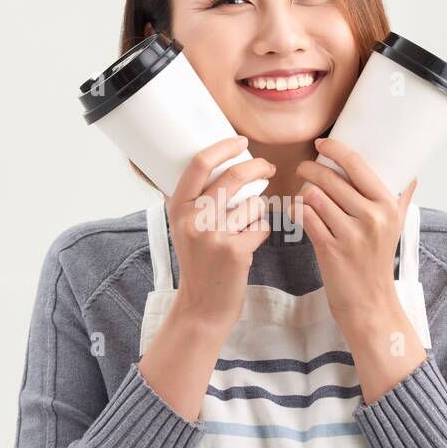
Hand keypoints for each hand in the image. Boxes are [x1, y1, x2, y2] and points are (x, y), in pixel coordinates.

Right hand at [166, 135, 275, 333]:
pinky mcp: (235, 251)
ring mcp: (213, 235)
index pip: (200, 164)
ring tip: (244, 230)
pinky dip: (260, 232)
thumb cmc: (199, 264)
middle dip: (258, 167)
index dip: (224, 147)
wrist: (202, 306)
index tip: (242, 141)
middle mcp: (192, 218)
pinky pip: (261, 226)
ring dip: (257, 212)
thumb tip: (226, 163)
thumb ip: (198, 200)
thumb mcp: (185, 228)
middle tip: (268, 167)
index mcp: (177, 207)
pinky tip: (248, 246)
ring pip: (252, 203)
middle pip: (233, 176)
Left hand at [295, 137, 416, 336]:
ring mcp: (351, 234)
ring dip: (302, 192)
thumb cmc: (378, 262)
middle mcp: (372, 216)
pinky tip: (297, 212)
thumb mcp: (396, 228)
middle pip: (330, 178)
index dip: (334, 149)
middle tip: (304, 170)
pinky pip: (305, 217)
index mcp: (388, 205)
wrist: (370, 302)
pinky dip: (296, 211)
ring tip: (303, 195)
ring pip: (314, 195)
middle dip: (310, 170)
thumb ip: (401, 200)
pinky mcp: (330, 249)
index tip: (321, 144)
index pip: (357, 164)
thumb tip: (412, 176)